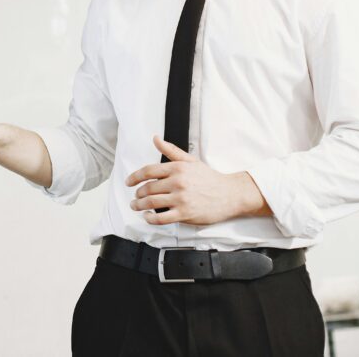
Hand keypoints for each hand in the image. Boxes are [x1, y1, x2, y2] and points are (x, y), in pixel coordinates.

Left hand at [125, 135, 268, 225]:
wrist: (230, 194)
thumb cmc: (210, 178)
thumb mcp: (191, 160)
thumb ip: (171, 150)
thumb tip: (155, 138)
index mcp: (177, 168)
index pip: (148, 171)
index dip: (134, 177)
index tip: (129, 182)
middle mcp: (177, 182)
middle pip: (148, 188)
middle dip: (137, 194)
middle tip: (135, 197)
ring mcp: (181, 199)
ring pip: (151, 203)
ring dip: (139, 206)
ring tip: (136, 206)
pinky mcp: (185, 214)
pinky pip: (161, 218)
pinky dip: (150, 219)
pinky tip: (147, 217)